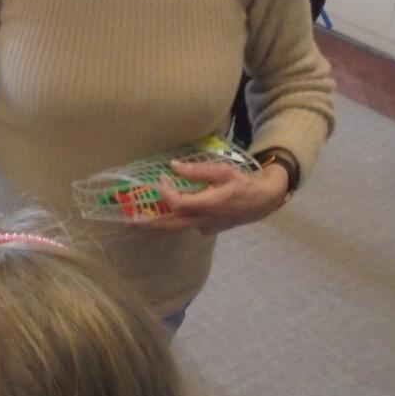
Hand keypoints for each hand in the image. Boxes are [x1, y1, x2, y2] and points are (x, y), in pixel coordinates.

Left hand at [150, 159, 290, 234]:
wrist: (263, 201)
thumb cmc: (243, 183)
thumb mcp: (222, 171)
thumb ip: (197, 170)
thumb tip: (173, 166)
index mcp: (209, 204)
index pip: (178, 203)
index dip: (165, 192)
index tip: (161, 178)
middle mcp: (205, 220)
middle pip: (172, 223)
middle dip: (150, 221)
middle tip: (131, 217)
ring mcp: (206, 227)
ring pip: (178, 225)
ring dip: (160, 220)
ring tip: (142, 214)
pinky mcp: (208, 228)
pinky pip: (187, 224)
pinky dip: (174, 218)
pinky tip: (165, 210)